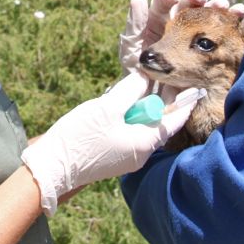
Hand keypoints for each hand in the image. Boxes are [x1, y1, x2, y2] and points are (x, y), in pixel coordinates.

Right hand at [20, 70, 196, 215]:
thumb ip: (130, 90)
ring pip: (142, 125)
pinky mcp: (114, 156)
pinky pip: (129, 132)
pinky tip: (116, 104)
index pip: (173, 120)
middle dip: (158, 98)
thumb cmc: (80, 137)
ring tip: (133, 86)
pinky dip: (127, 116)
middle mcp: (140, 154)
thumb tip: (144, 76)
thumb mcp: (108, 107)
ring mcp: (127, 157)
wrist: (51, 167)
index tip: (192, 85)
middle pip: (158, 121)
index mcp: (144, 143)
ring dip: (139, 106)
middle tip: (158, 76)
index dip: (183, 101)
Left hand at [118, 0, 243, 72]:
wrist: (151, 100)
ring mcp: (194, 36)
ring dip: (216, 6)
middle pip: (188, 5)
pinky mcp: (207, 50)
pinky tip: (238, 14)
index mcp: (157, 20)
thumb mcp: (132, 47)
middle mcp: (177, 23)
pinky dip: (231, 20)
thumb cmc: (137, 72)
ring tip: (224, 5)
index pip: (164, 2)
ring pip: (206, 15)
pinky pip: (220, 33)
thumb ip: (135, 22)